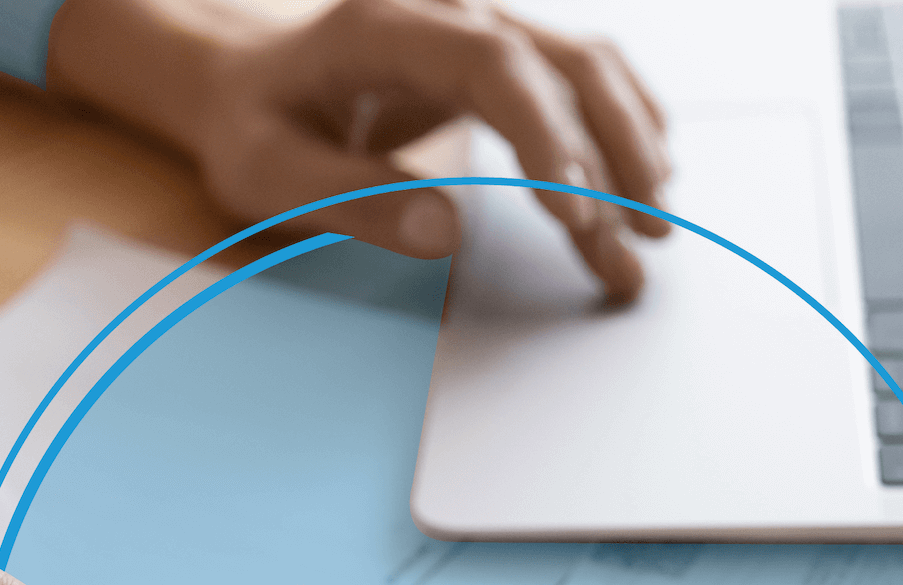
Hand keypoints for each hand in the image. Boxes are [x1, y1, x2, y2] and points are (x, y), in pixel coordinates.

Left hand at [47, 0, 670, 301]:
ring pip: (582, 70)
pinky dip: (617, 129)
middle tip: (640, 244)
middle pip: (562, 64)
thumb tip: (447, 234)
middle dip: (612, 158)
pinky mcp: (494, 59)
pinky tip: (647, 178)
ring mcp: (478, 29)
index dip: (546, 138)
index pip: (495, 67)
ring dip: (629, 150)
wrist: (247, 83)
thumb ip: (353, 199)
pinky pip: (573, 81)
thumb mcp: (272, 175)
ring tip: (655, 233)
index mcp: (387, 26)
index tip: (575, 216)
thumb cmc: (253, 128)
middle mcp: (449, 10)